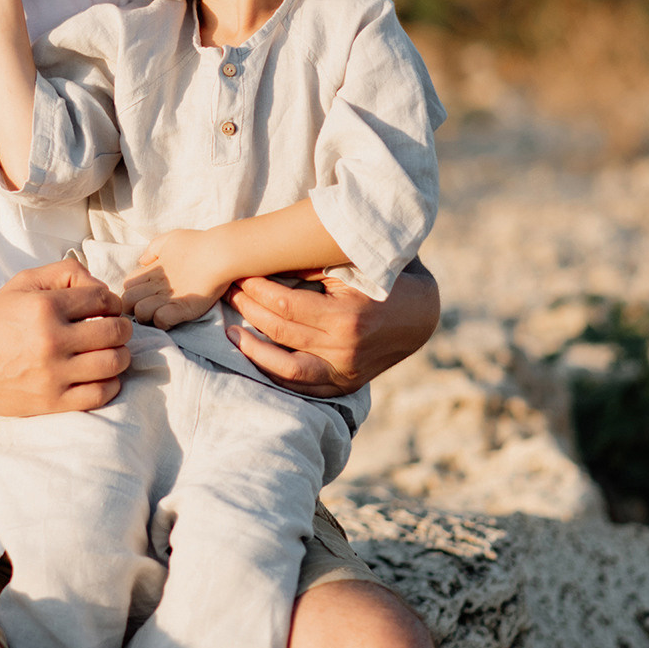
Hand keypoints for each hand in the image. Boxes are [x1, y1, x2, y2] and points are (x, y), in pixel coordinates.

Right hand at [0, 258, 131, 416]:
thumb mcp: (21, 283)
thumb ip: (64, 273)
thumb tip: (100, 286)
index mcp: (45, 307)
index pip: (103, 298)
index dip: (111, 301)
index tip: (106, 308)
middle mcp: (51, 340)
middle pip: (115, 331)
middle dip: (122, 327)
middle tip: (113, 329)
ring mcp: (53, 374)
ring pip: (114, 363)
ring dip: (120, 355)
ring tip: (109, 352)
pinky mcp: (53, 402)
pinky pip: (100, 394)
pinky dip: (110, 384)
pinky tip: (100, 376)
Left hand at [123, 229, 232, 328]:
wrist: (222, 252)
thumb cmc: (198, 244)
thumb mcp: (171, 239)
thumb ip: (153, 249)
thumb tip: (142, 262)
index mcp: (152, 270)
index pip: (127, 286)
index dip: (132, 292)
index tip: (144, 295)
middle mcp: (157, 285)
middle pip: (127, 301)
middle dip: (134, 307)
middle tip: (149, 307)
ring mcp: (170, 297)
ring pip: (140, 313)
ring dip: (148, 316)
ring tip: (160, 313)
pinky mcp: (184, 308)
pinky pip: (161, 320)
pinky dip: (164, 322)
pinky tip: (172, 317)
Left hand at [224, 257, 439, 397]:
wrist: (420, 314)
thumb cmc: (382, 279)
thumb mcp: (351, 265)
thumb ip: (312, 267)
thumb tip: (266, 261)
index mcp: (346, 317)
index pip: (284, 305)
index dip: (256, 289)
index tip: (239, 275)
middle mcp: (344, 349)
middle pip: (279, 332)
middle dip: (248, 309)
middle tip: (228, 292)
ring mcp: (345, 371)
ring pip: (286, 369)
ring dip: (252, 350)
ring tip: (230, 332)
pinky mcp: (346, 384)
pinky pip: (303, 387)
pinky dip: (276, 374)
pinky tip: (255, 358)